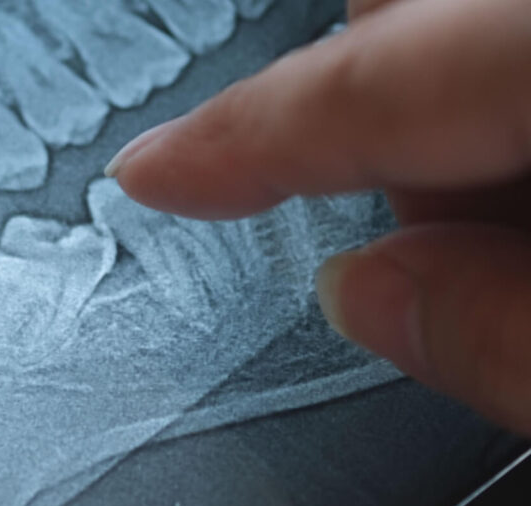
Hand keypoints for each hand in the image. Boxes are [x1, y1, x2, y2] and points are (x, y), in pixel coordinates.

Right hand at [105, 0, 530, 435]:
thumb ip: (495, 339)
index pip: (356, 88)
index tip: (146, 172)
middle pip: (397, 17)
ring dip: (453, 144)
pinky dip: (502, 130)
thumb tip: (363, 300)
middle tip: (411, 252)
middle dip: (367, 129)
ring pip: (462, 34)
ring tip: (511, 265)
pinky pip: (511, 48)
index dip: (231, 139)